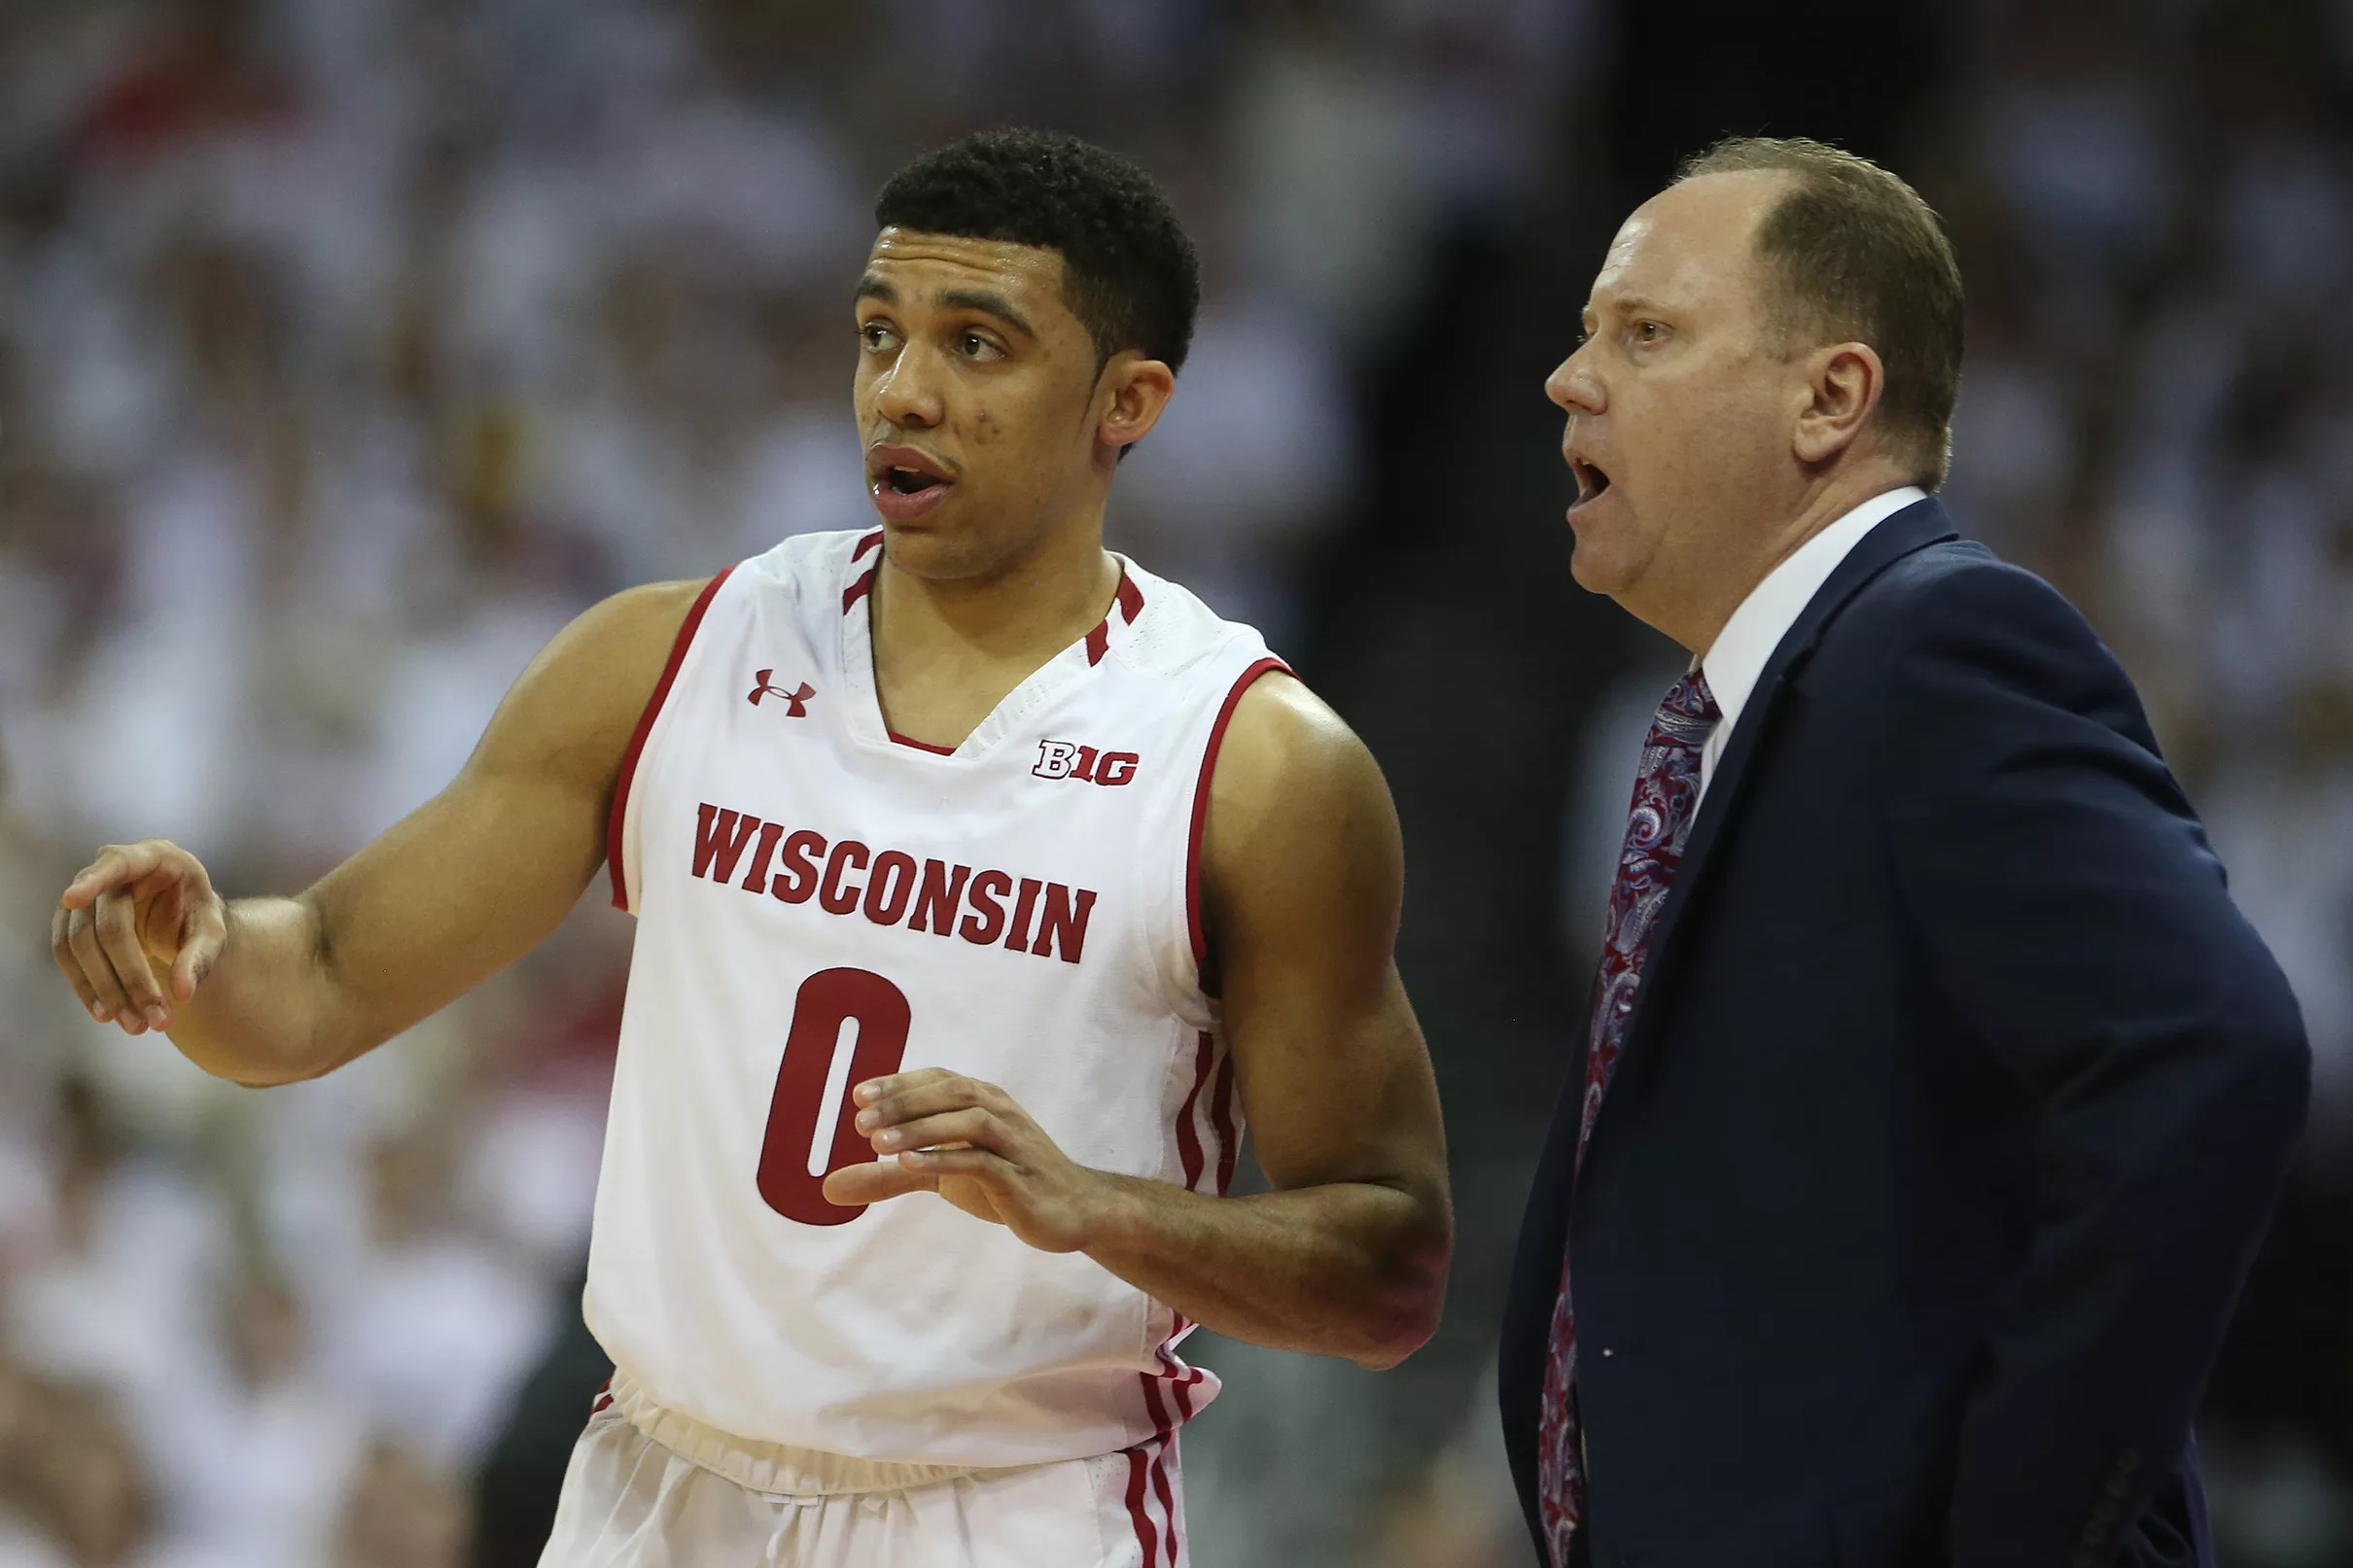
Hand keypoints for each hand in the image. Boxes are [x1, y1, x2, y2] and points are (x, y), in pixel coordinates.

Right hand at [50, 839, 228, 1035]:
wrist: (177, 916)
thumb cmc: (196, 913)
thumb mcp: (212, 931)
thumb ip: (201, 957)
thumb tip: (183, 994)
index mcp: (155, 857)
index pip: (118, 863)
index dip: (94, 881)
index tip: (73, 898)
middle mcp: (113, 870)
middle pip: (106, 925)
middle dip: (128, 977)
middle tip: (148, 1019)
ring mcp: (87, 895)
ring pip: (79, 944)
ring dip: (104, 989)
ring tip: (133, 1024)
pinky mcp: (72, 920)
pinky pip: (66, 955)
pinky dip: (86, 986)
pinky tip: (105, 1014)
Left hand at [821, 1069, 1114, 1252]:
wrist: (1071, 1209)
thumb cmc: (1005, 1181)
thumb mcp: (941, 1174)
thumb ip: (889, 1175)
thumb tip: (828, 1188)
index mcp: (984, 1101)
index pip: (939, 1079)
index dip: (900, 1083)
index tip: (859, 1095)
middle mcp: (1000, 1112)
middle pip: (951, 1091)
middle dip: (904, 1101)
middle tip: (860, 1120)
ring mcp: (1013, 1143)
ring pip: (967, 1121)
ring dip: (921, 1127)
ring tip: (878, 1142)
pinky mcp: (1020, 1177)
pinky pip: (982, 1161)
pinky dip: (946, 1159)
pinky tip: (912, 1165)